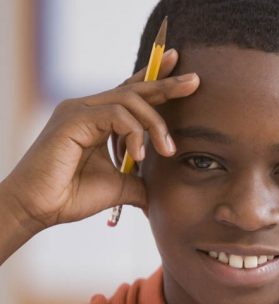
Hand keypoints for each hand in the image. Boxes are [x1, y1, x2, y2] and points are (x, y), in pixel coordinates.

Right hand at [1, 48, 198, 235]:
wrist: (39, 208)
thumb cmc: (71, 197)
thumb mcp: (120, 188)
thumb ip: (141, 182)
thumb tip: (161, 192)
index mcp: (98, 120)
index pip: (131, 93)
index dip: (156, 82)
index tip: (184, 76)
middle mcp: (87, 109)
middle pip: (134, 88)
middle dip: (166, 84)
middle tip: (195, 81)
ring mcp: (79, 111)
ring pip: (130, 100)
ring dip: (155, 124)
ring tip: (167, 150)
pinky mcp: (74, 119)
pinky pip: (116, 115)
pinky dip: (134, 133)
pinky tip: (139, 154)